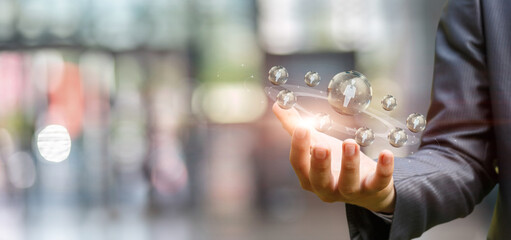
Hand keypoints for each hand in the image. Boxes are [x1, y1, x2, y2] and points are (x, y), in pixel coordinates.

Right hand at [273, 103, 395, 212]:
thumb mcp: (316, 143)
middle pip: (320, 180)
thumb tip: (278, 104)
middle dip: (320, 164)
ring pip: (348, 183)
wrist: (366, 186)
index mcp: (308, 177)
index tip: (302, 128)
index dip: (298, 148)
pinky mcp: (373, 189)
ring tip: (351, 143)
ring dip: (349, 164)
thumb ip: (295, 126)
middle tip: (322, 147)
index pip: (299, 164)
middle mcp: (327, 189)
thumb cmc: (334, 162)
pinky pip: (378, 182)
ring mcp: (350, 192)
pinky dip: (383, 169)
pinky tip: (386, 154)